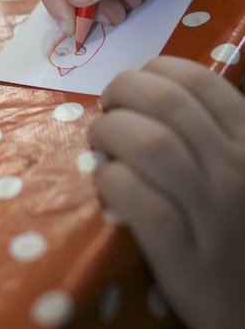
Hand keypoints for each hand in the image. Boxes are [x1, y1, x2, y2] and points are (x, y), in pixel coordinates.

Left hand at [90, 56, 244, 328]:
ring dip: (110, 131)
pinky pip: (138, 199)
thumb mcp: (243, 168)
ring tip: (99, 142)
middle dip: (122, 92)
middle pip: (165, 102)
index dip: (153, 71)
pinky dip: (112, 180)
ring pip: (149, 143)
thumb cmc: (242, 228)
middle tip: (107, 108)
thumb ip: (213, 133)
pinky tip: (106, 183)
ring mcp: (213, 214)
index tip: (132, 88)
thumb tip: (152, 94)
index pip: (198, 80)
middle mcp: (237, 169)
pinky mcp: (185, 256)